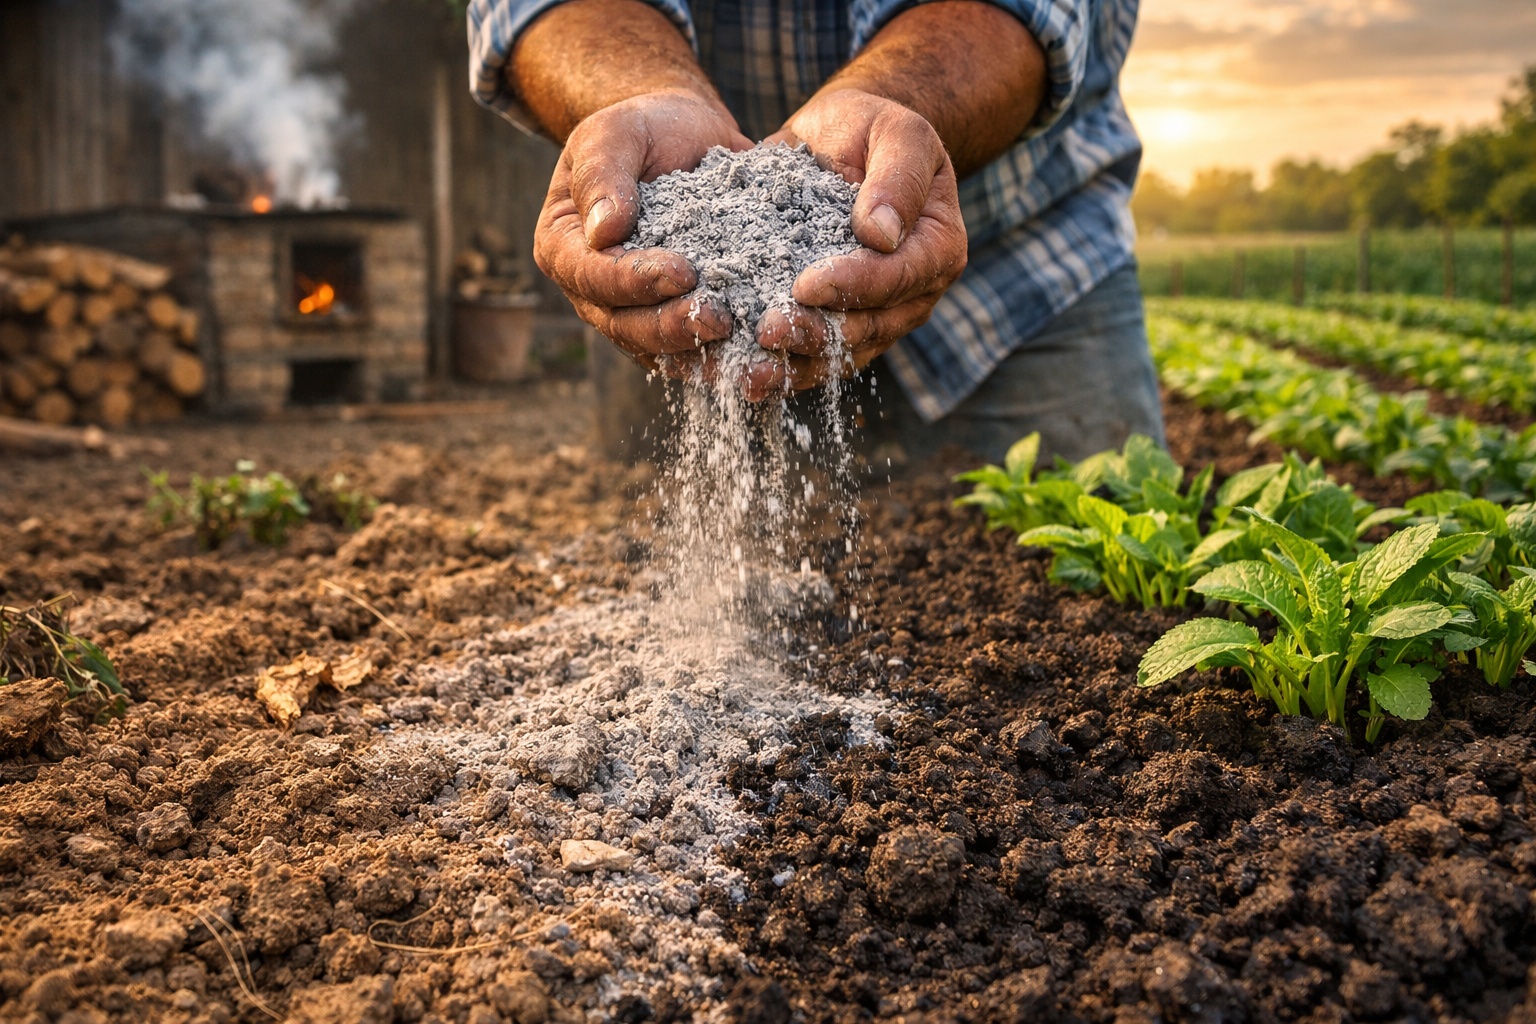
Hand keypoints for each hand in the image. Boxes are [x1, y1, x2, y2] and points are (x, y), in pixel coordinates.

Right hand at [532, 90, 752, 367]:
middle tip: (720, 319)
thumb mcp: (616, 132)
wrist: (687, 138)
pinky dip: (720, 357)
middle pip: (623, 324)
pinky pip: (690, 351)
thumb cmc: (645, 129)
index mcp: (563, 246)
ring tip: (742, 346)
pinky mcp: (670, 320)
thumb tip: (603, 232)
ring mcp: (630, 312)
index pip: (591, 275)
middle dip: (671, 327)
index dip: (633, 280)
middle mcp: (590, 290)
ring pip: (657, 349)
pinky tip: (757, 356)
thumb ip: (604, 174)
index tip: (683, 272)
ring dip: (699, 354)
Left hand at [747, 88, 967, 395]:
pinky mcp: (833, 325)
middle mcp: (910, 295)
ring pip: (835, 356)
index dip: (853, 285)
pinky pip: (808, 357)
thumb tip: (879, 233)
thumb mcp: (896, 132)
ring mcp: (874, 318)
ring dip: (789, 367)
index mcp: (936, 249)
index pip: (897, 277)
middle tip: (766, 331)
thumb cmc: (873, 130)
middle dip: (815, 334)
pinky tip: (731, 373)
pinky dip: (773, 367)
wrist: (842, 141)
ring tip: (745, 373)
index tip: (805, 284)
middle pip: (866, 328)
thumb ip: (897, 177)